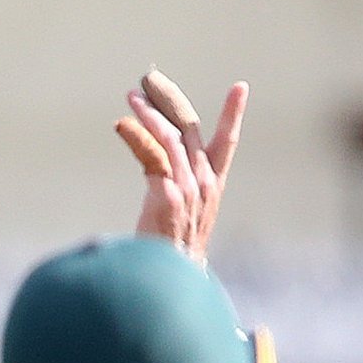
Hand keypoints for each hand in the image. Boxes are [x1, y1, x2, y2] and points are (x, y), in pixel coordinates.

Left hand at [119, 69, 244, 263]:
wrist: (172, 280)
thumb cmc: (172, 249)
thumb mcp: (182, 211)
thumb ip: (175, 183)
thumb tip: (156, 164)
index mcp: (213, 185)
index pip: (227, 142)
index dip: (233, 114)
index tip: (240, 88)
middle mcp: (205, 183)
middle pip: (189, 129)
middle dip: (169, 101)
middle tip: (150, 81)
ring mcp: (188, 189)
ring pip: (169, 137)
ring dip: (148, 114)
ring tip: (132, 99)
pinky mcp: (168, 196)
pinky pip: (151, 156)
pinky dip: (136, 136)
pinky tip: (122, 125)